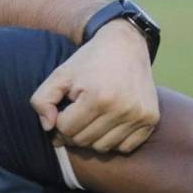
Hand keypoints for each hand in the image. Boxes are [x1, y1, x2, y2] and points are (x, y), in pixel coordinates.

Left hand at [31, 20, 158, 153]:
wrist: (125, 45)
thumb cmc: (88, 62)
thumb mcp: (59, 74)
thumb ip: (42, 100)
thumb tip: (48, 127)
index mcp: (98, 97)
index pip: (66, 129)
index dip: (59, 120)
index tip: (65, 108)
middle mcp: (122, 109)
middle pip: (83, 141)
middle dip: (73, 130)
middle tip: (76, 113)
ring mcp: (139, 116)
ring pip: (103, 147)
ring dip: (92, 136)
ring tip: (92, 116)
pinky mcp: (151, 120)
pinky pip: (125, 147)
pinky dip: (114, 140)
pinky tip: (110, 121)